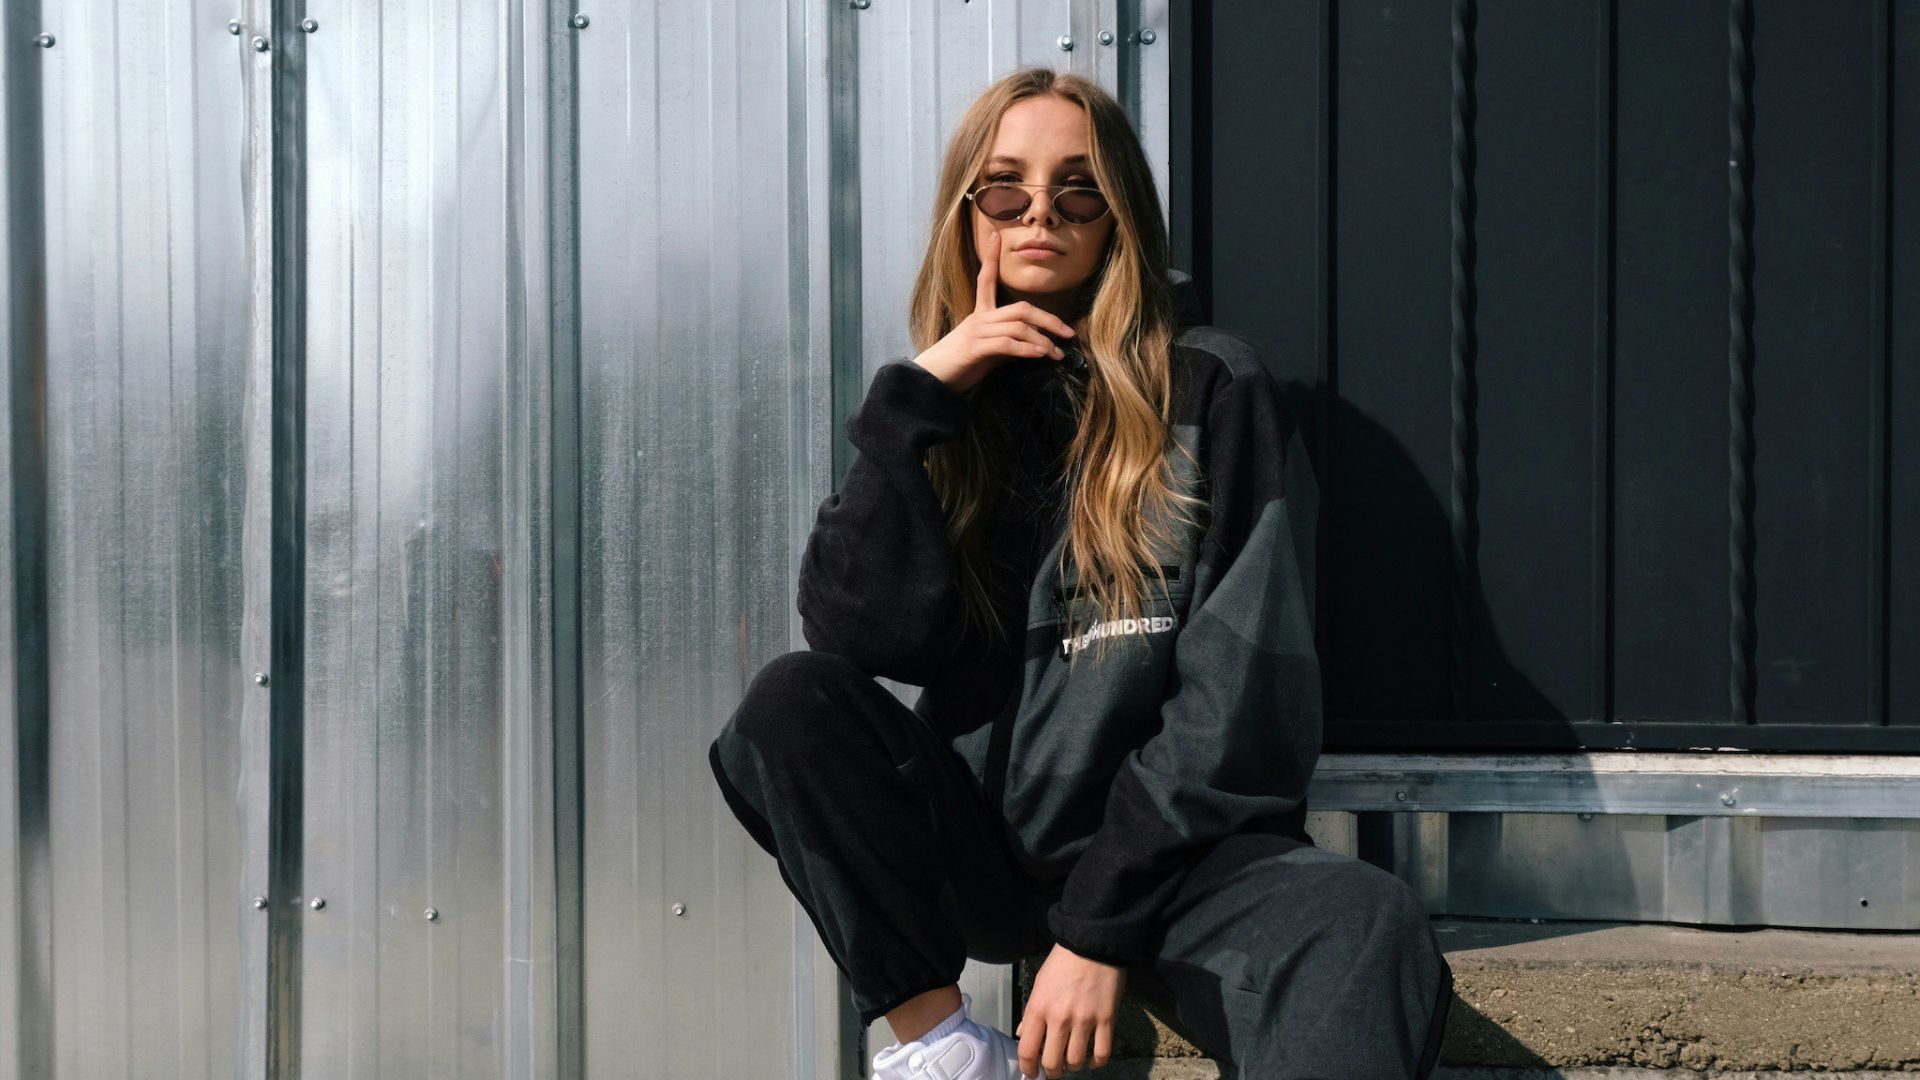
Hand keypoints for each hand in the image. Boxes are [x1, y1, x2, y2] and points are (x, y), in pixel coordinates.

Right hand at [910, 229, 1077, 392]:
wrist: (931, 380)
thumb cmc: (958, 366)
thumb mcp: (986, 351)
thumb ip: (1006, 342)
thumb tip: (1032, 345)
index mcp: (979, 314)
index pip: (986, 279)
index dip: (991, 257)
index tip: (997, 235)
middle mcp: (979, 318)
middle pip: (1021, 308)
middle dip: (1048, 319)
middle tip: (1068, 332)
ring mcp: (977, 332)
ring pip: (1018, 327)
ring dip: (1042, 340)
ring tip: (1056, 354)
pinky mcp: (975, 348)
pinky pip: (1007, 344)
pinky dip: (1027, 349)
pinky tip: (1040, 355)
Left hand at [1015, 942, 1125, 1077]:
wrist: (1092, 943)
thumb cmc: (1062, 962)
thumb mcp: (1040, 983)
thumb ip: (1031, 1012)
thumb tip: (1023, 1034)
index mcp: (1038, 1008)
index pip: (1027, 1051)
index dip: (1028, 1068)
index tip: (1032, 1073)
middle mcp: (1059, 1018)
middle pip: (1052, 1063)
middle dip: (1051, 1073)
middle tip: (1054, 1070)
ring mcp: (1084, 1020)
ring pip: (1076, 1061)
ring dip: (1073, 1067)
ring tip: (1073, 1061)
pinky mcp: (1107, 1019)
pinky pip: (1102, 1053)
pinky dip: (1096, 1062)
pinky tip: (1092, 1059)